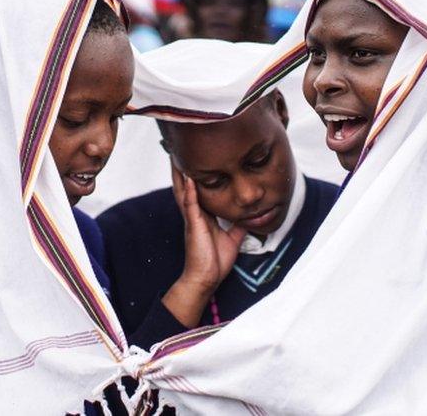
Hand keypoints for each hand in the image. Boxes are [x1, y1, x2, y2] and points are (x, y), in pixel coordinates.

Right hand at [161, 163, 245, 326]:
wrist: (206, 278)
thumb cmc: (215, 261)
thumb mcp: (233, 237)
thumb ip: (238, 224)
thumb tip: (250, 216)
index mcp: (202, 214)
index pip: (198, 189)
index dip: (195, 173)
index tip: (194, 157)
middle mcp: (194, 212)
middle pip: (186, 184)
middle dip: (182, 166)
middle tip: (178, 147)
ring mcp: (192, 217)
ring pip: (184, 190)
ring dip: (181, 172)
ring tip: (176, 154)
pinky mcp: (193, 224)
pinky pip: (190, 203)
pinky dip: (190, 189)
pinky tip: (189, 177)